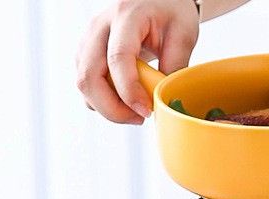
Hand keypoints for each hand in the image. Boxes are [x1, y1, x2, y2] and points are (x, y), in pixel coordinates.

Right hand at [76, 0, 198, 123]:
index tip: (146, 111)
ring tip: (135, 110)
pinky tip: (125, 101)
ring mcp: (88, 40)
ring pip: (84, 85)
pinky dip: (103, 102)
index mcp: (126, 16)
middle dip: (112, 109)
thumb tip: (164, 101)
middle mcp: (99, 27)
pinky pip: (87, 87)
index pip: (117, 58)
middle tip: (139, 118)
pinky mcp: (85, 54)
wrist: (157, 0)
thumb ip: (176, 66)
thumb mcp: (183, 34)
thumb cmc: (171, 13)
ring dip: (107, 108)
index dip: (129, 91)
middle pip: (89, 77)